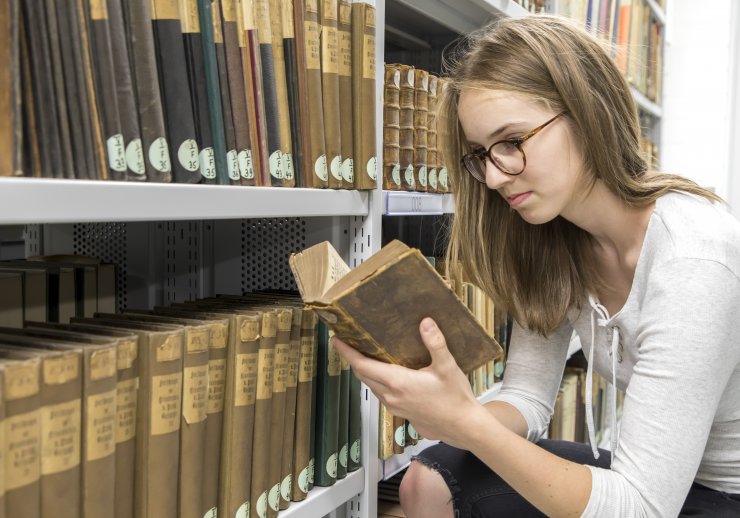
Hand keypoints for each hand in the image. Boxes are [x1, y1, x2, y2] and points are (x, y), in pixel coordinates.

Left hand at [332, 317, 485, 448]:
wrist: (463, 427)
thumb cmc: (455, 398)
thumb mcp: (447, 367)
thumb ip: (435, 343)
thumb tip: (425, 322)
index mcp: (398, 382)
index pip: (362, 365)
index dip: (347, 352)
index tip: (336, 340)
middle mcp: (391, 396)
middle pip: (362, 375)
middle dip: (352, 359)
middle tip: (347, 343)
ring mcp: (394, 406)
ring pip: (371, 386)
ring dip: (364, 371)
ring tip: (364, 355)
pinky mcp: (400, 412)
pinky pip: (381, 394)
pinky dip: (376, 381)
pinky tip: (385, 374)